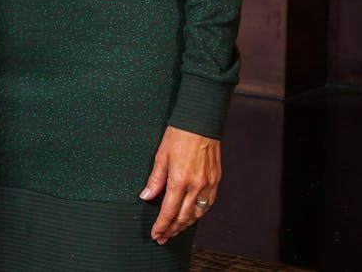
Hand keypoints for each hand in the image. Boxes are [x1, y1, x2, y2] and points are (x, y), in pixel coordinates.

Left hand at [139, 125, 221, 243]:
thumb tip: (146, 196)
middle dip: (172, 229)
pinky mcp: (215, 181)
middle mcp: (196, 186)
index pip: (169, 211)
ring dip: (186, 224)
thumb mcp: (161, 155)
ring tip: (175, 230)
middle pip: (184, 216)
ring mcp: (208, 184)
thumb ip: (155, 179)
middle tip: (163, 238)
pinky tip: (192, 216)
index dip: (162, 225)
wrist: (200, 123)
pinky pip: (208, 203)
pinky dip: (199, 213)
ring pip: (198, 213)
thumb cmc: (179, 135)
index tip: (156, 234)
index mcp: (180, 180)